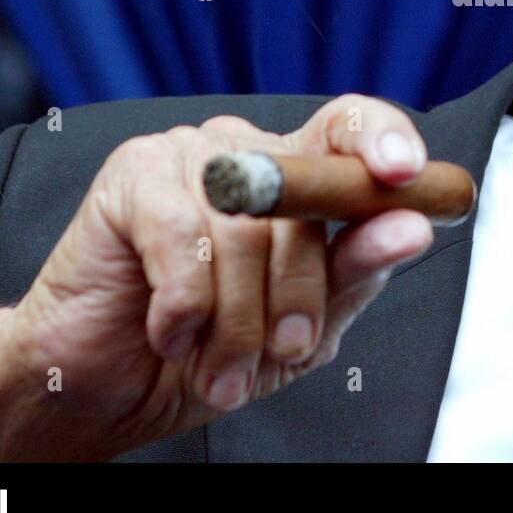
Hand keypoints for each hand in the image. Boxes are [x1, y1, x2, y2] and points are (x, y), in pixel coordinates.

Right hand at [0, 96, 434, 460]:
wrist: (102, 386)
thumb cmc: (207, 347)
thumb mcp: (303, 325)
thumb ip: (355, 271)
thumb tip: (410, 227)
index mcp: (299, 173)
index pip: (352, 127)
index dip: (385, 139)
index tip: (405, 174)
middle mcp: (248, 153)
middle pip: (307, 200)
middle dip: (299, 296)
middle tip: (284, 352)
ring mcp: (189, 154)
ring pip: (245, 231)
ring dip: (237, 321)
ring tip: (220, 368)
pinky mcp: (133, 174)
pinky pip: (181, 238)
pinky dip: (183, 306)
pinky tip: (171, 333)